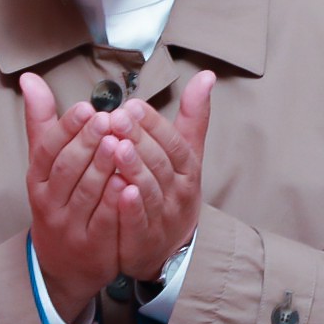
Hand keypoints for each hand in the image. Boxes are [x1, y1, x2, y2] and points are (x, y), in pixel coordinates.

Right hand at [20, 73, 122, 317]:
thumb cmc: (58, 202)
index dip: (66, 128)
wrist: (63, 266)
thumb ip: (43, 123)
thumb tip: (30, 77)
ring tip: (120, 144)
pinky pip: (104, 222)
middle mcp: (49, 203)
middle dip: (87, 143)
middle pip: (66, 170)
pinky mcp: (92, 247)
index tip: (87, 107)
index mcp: (37, 180)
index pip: (48, 150)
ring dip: (103, 169)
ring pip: (85, 194)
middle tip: (109, 119)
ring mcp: (70, 227)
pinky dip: (116, 203)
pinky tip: (130, 183)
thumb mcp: (45, 166)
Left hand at [103, 71, 213, 281]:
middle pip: (161, 162)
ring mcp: (163, 216)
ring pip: (150, 189)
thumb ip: (193, 116)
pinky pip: (139, 221)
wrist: (169, 247)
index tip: (132, 105)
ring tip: (116, 147)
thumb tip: (206, 75)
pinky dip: (131, 207)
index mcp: (188, 168)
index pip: (174, 142)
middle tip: (117, 118)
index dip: (154, 124)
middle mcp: (179, 192)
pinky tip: (118, 189)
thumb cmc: (174, 190)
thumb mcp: (188, 154)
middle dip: (140, 139)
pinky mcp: (145, 238)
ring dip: (134, 168)